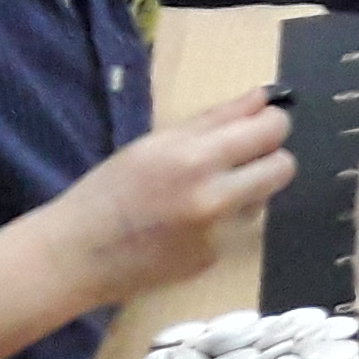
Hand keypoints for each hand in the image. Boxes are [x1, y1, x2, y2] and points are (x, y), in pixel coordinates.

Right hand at [0, 95, 293, 356]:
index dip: (271, 125)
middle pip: (284, 167)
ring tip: (201, 196)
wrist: (74, 257)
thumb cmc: (110, 190)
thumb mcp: (156, 143)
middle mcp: (214, 197)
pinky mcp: (213, 261)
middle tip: (241, 160)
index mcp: (196, 158)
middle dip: (269, 159)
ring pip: (264, 199)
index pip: (272, 131)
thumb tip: (265, 97)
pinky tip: (186, 227)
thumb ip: (217, 119)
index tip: (260, 127)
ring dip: (246, 193)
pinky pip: (238, 230)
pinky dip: (222, 223)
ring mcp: (217, 234)